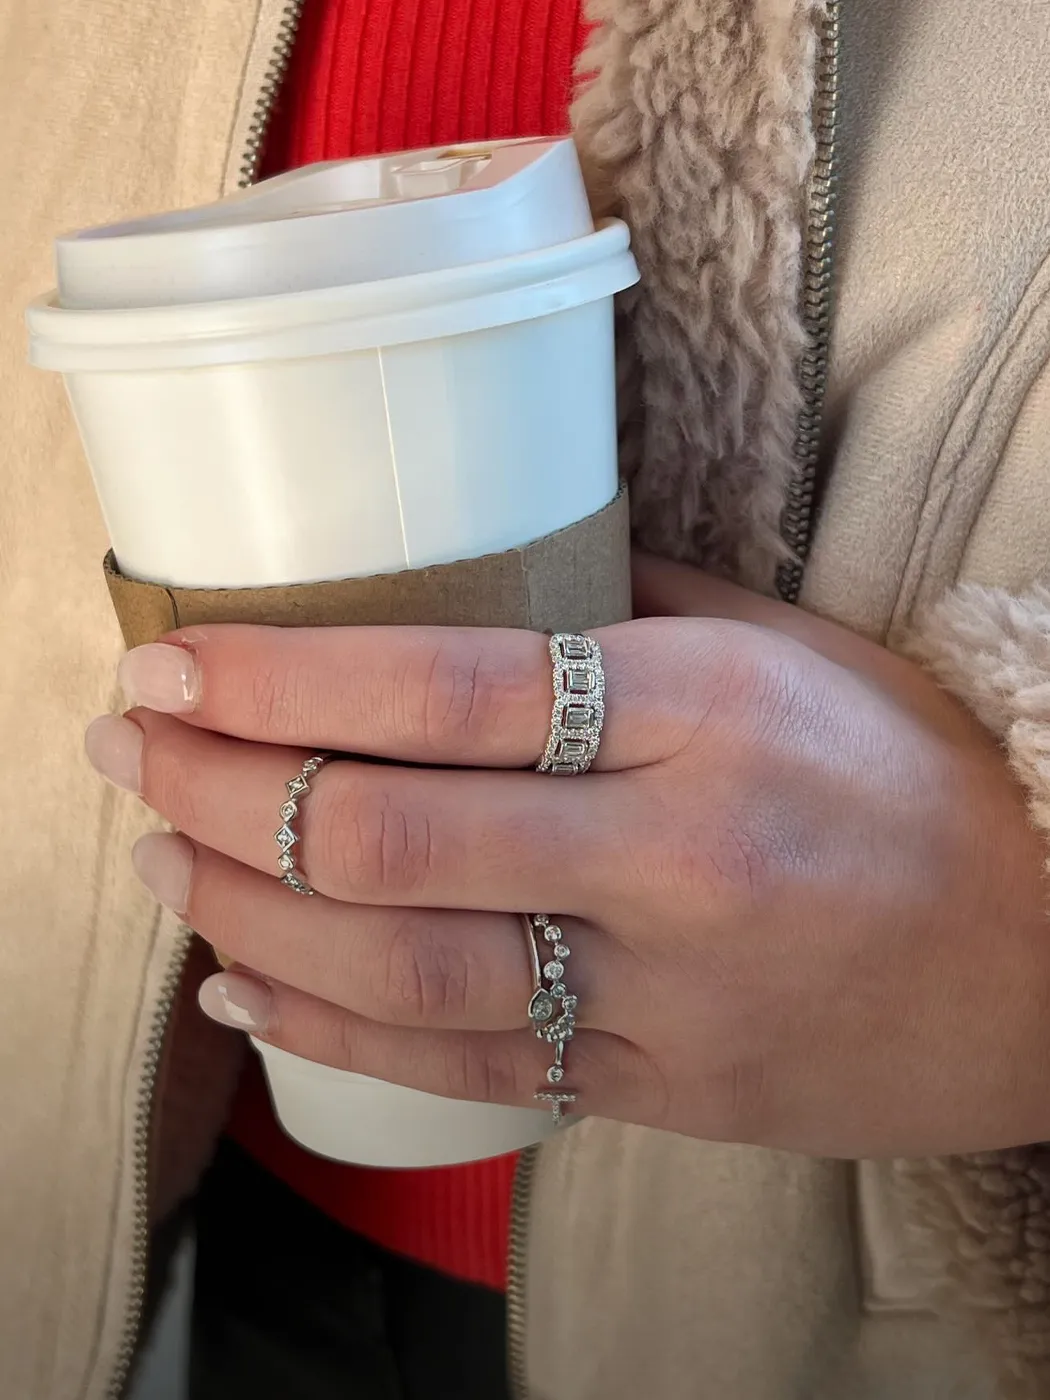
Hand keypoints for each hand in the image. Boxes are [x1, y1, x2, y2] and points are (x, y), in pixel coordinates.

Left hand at [84, 556, 1049, 1156]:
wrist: (1042, 949)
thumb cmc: (910, 771)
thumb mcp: (781, 648)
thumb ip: (621, 609)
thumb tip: (465, 586)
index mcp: (703, 711)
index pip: (443, 688)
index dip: (280, 676)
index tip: (174, 659)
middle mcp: (670, 857)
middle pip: (385, 838)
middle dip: (219, 791)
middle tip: (133, 749)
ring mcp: (659, 990)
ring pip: (397, 969)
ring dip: (244, 912)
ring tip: (161, 859)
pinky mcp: (654, 1086)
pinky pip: (462, 1072)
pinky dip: (330, 1031)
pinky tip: (241, 987)